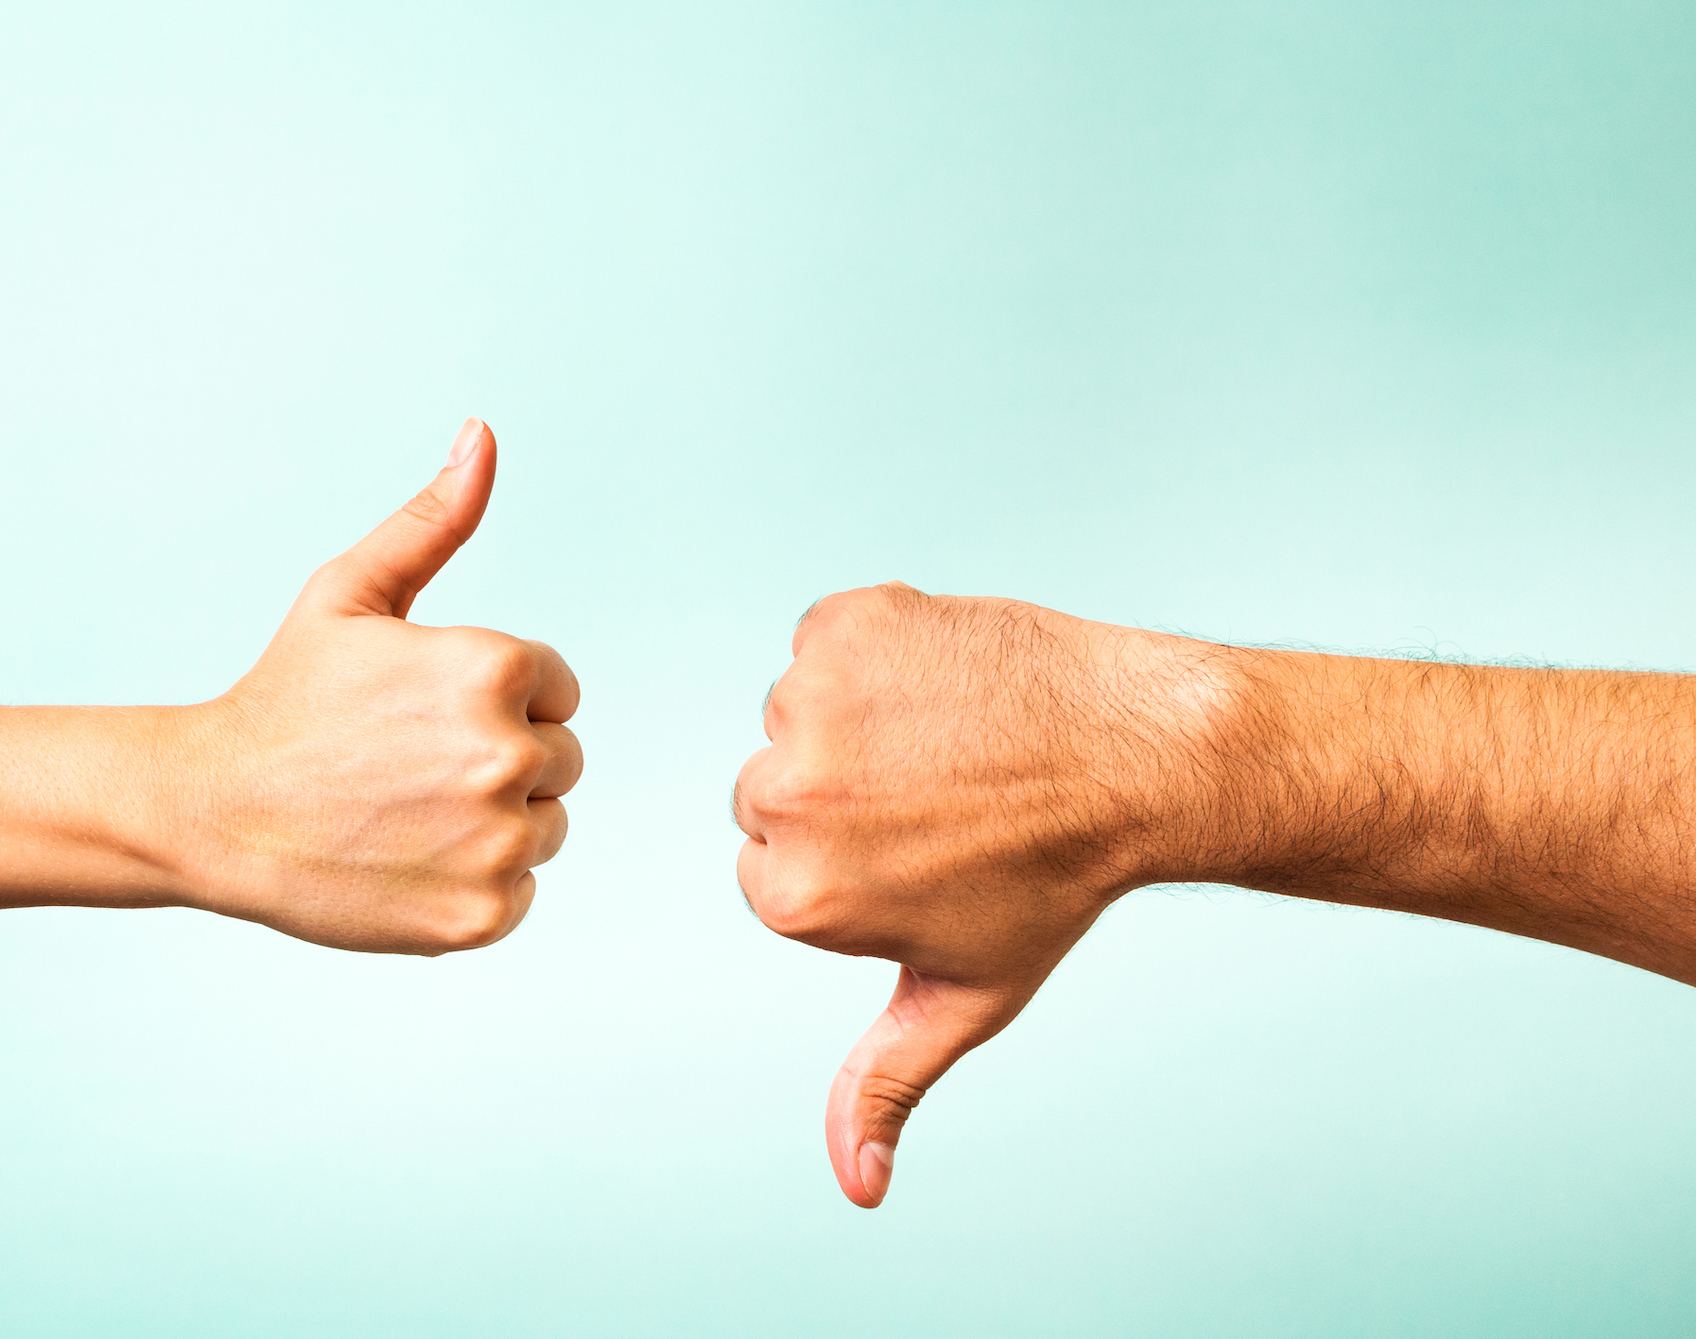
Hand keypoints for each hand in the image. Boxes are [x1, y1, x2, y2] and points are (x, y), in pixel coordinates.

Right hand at [169, 418, 582, 953]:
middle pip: (562, 759)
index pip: (556, 688)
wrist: (211, 812)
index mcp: (496, 668)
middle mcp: (510, 754)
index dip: (493, 698)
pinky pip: (521, 892)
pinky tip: (407, 862)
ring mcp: (499, 841)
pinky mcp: (484, 914)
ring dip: (495, 823)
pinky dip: (474, 884)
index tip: (423, 714)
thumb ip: (434, 518)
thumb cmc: (285, 696)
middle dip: (500, 759)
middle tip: (410, 767)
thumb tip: (484, 434)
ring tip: (406, 813)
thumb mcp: (352, 593)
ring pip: (546, 827)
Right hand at [733, 583, 1230, 1205]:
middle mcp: (786, 793)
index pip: (770, 868)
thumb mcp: (963, 997)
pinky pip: (825, 639)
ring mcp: (813, 699)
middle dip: (842, 792)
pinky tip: (948, 684)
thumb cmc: (1057, 881)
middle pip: (773, 790)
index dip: (849, 864)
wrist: (1144, 757)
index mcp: (794, 892)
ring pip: (800, 712)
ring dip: (860, 718)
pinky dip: (876, 650)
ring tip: (953, 741)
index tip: (924, 855)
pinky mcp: (844, 622)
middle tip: (944, 798)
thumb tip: (858, 1188)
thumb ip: (885, 1085)